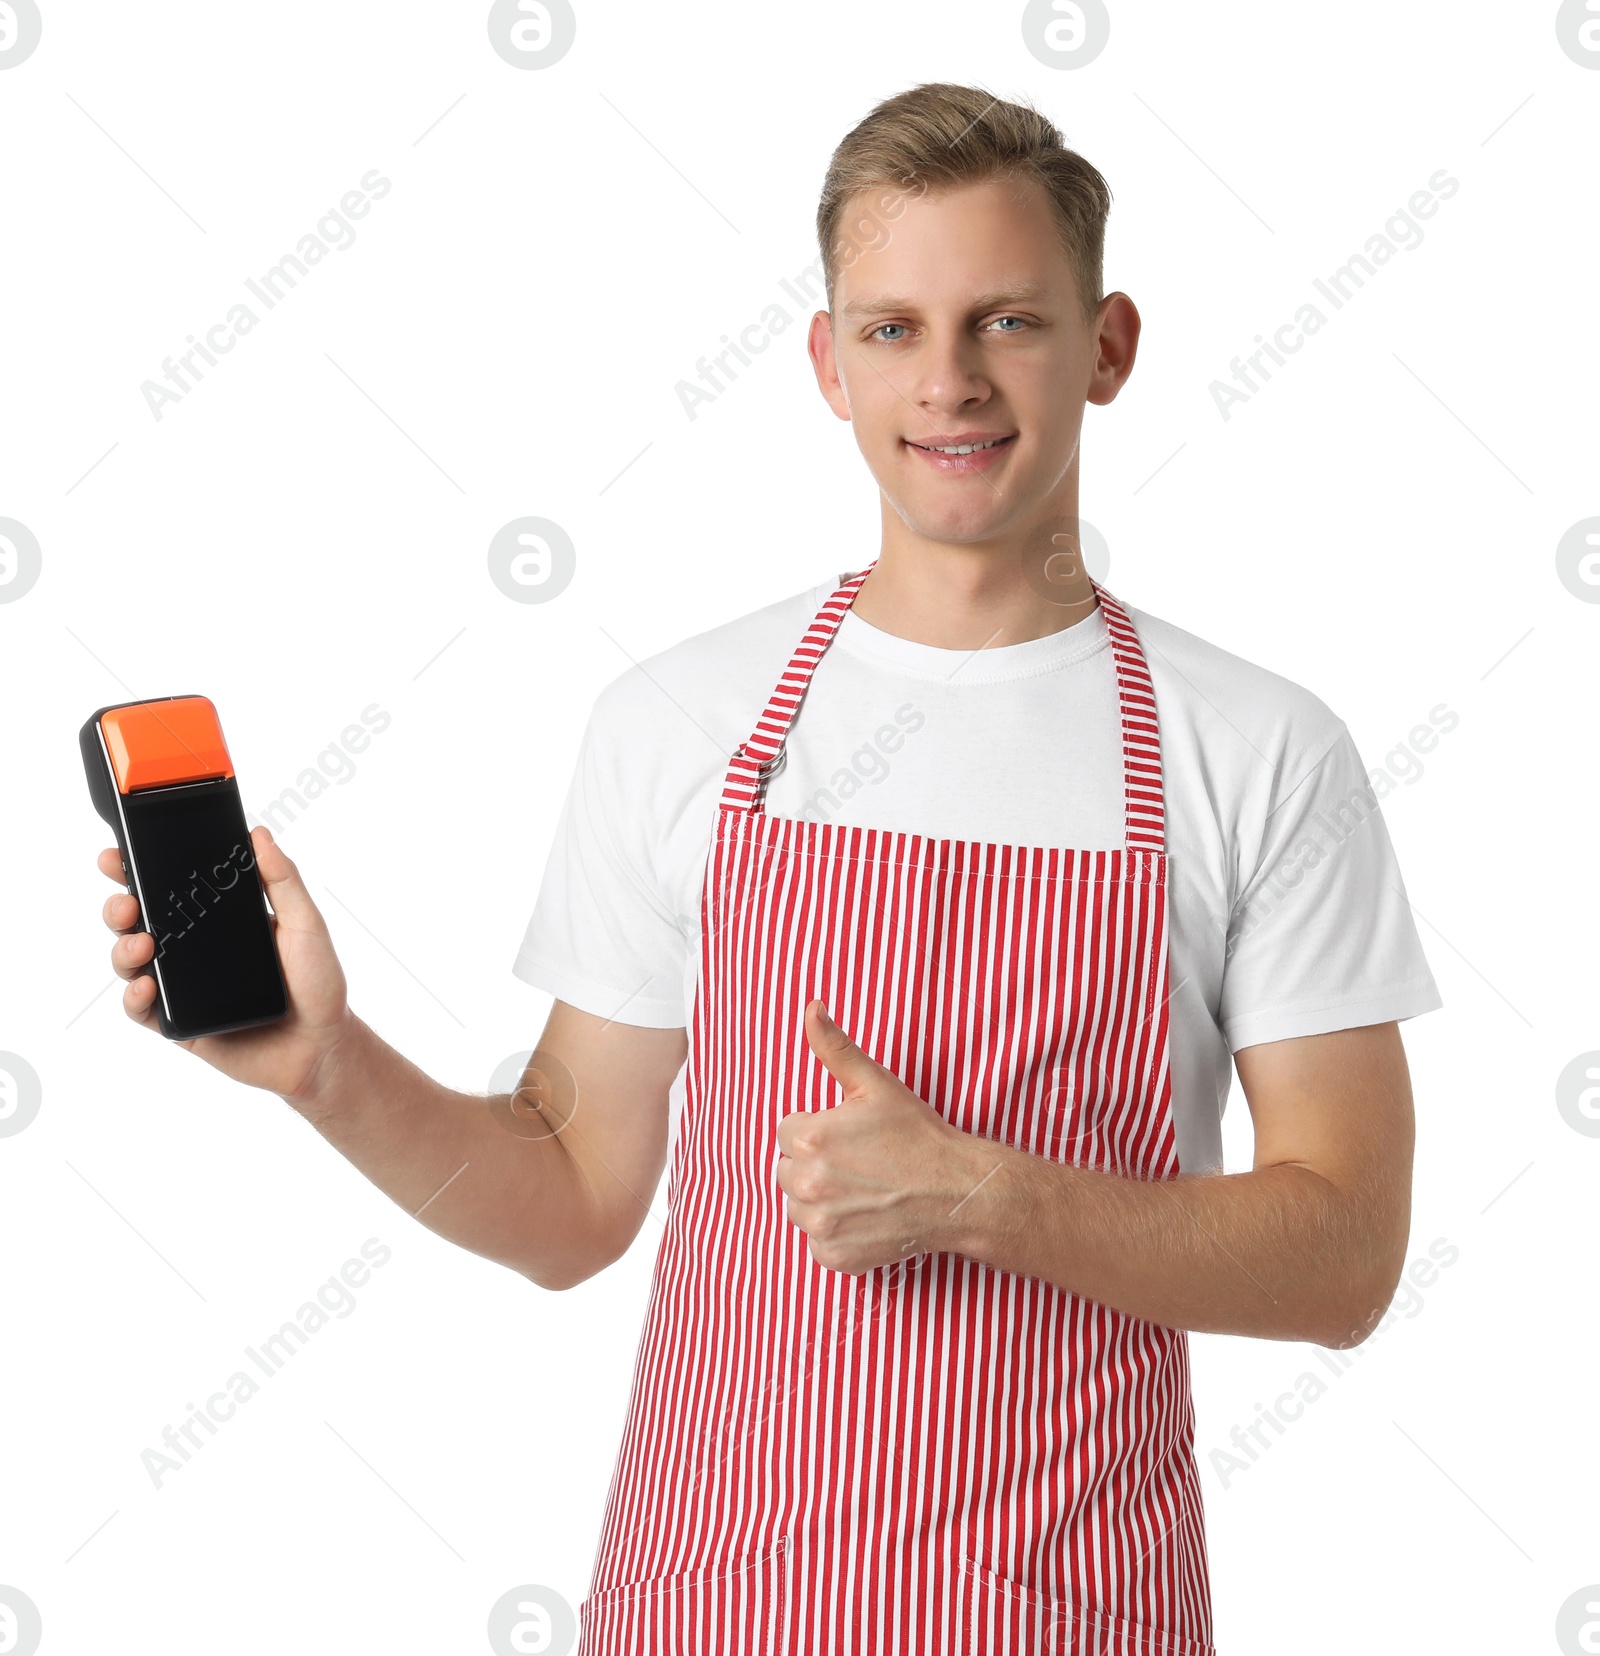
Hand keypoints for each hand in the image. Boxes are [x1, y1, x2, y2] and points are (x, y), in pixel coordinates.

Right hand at [98, 825, 353, 1105]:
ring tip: (141, 944)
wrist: (322, 1045)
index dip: (138, 872)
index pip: (170, 889)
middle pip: (140, 922)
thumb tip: (259, 834)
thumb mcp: (306, 924)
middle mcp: (195, 950)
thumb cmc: (319, 983)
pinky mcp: (181, 1024)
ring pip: (132, 963)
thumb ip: (283, 880)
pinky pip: (143, 1010)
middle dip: (120, 907)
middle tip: (126, 903)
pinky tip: (145, 987)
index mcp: (219, 921)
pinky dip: (134, 997)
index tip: (118, 856)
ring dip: (123, 949)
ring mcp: (184, 987)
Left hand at [776, 999, 984, 1273]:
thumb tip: (810, 1007)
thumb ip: (834, 1047)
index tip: (851, 1136)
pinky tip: (866, 1217)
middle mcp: (807, 1184)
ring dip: (821, 1200)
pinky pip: (817, 1242)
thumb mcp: (875, 1085)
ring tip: (862, 1189)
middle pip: (788, 1170)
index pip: (787, 1131)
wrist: (957, 1190)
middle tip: (859, 1163)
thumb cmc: (917, 1135)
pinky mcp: (834, 1256)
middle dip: (815, 1164)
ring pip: (798, 1207)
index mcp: (809, 1138)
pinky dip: (836, 1234)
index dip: (819, 1130)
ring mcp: (820, 1225)